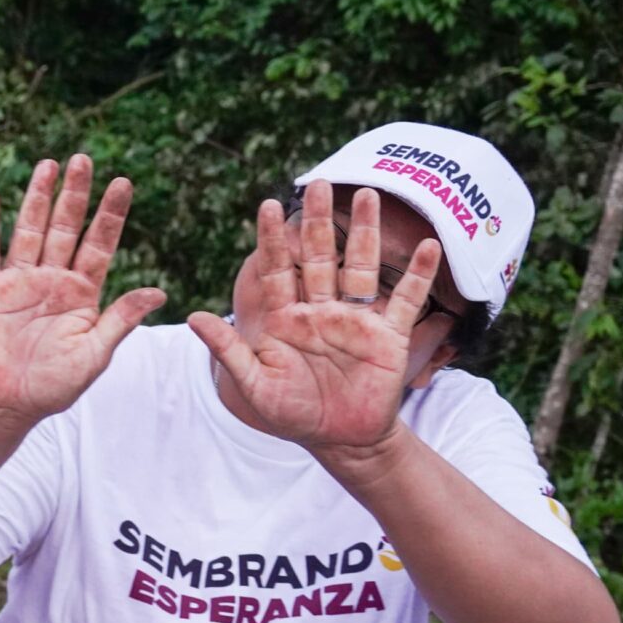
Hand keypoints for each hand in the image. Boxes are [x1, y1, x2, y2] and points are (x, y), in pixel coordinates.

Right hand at [0, 154, 165, 421]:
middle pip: (65, 227)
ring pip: (29, 230)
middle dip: (74, 194)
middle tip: (82, 159)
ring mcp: (17, 282)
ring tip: (46, 166)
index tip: (122, 183)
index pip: (99, 244)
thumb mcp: (95, 354)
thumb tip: (158, 292)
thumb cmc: (54, 386)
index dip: (110, 215)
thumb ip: (120, 319)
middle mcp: (51, 280)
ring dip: (36, 198)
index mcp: (81, 293)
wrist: (6, 405)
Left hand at [189, 181, 443, 453]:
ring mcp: (356, 319)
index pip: (277, 268)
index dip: (273, 238)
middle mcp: (320, 310)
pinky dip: (417, 275)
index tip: (268, 205)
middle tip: (318, 182)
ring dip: (365, 232)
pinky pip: (405, 300)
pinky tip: (428, 246)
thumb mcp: (255, 385)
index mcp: (285, 317)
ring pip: (360, 266)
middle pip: (320, 255)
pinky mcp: (388, 336)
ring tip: (368, 193)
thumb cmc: (292, 413)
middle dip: (319, 220)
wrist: (339, 439)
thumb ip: (228, 350)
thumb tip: (193, 317)